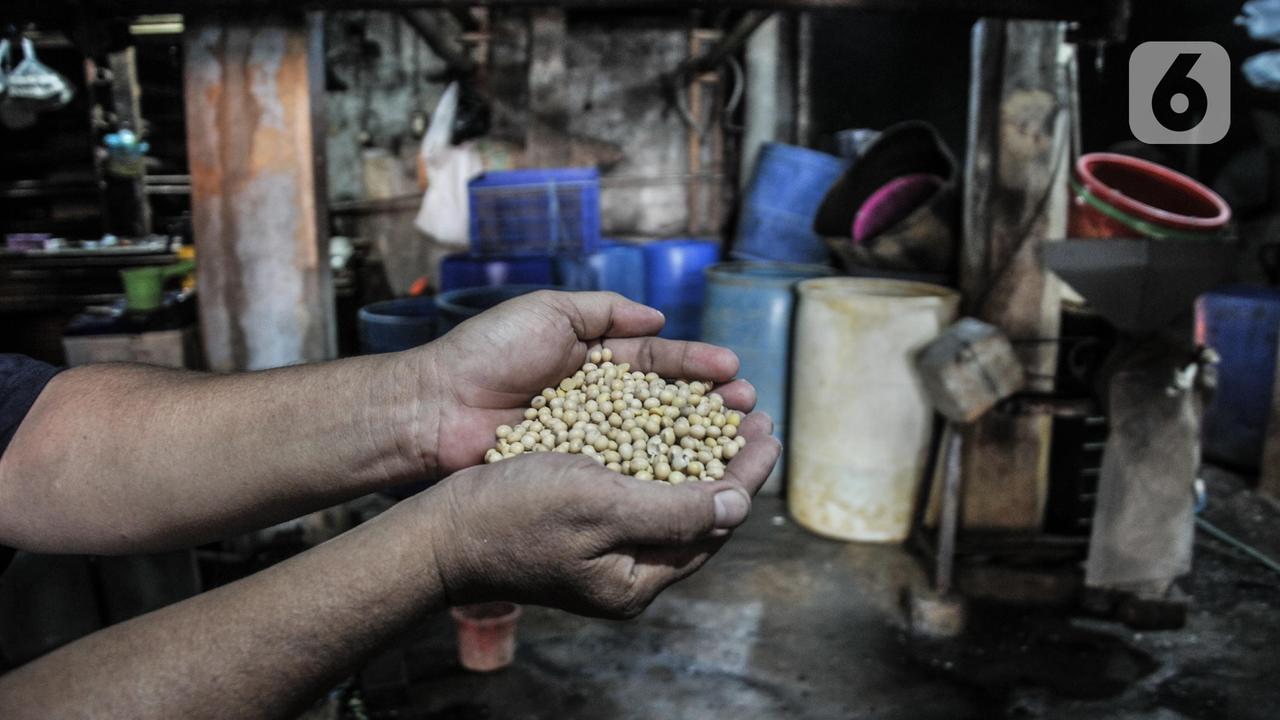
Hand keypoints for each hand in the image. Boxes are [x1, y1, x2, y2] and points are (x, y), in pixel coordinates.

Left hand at [417, 291, 756, 475]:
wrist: (436, 406)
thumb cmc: (487, 352)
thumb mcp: (548, 311)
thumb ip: (603, 311)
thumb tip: (658, 318)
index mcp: (593, 360)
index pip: (657, 361)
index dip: (696, 365)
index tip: (734, 370)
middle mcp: (597, 401)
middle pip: (665, 403)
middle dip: (709, 404)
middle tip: (749, 408)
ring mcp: (588, 440)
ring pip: (653, 440)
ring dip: (695, 439)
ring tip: (735, 438)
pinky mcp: (574, 473)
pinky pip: (623, 473)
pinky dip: (659, 472)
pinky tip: (693, 474)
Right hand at [421, 412, 780, 616]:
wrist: (440, 528)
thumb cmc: (515, 514)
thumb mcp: (601, 505)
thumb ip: (674, 509)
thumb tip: (739, 505)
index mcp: (637, 579)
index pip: (712, 523)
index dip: (746, 473)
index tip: (767, 429)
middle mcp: (627, 570)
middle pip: (698, 512)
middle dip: (729, 459)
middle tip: (756, 414)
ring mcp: (604, 549)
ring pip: (670, 497)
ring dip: (699, 452)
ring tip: (724, 411)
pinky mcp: (583, 526)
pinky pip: (637, 489)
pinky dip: (660, 455)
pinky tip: (669, 424)